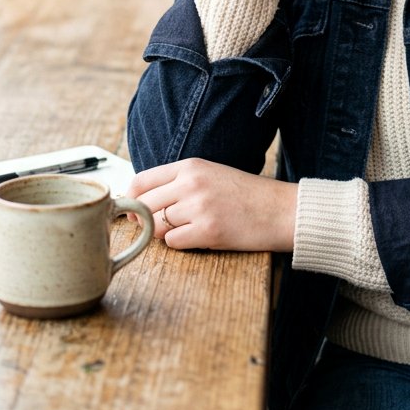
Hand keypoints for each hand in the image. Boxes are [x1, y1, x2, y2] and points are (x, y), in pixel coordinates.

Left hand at [126, 158, 296, 252]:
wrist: (278, 209)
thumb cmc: (244, 194)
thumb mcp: (210, 174)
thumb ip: (178, 182)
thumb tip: (140, 202)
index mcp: (190, 165)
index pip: (141, 180)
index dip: (131, 199)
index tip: (132, 211)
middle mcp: (191, 183)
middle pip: (143, 205)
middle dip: (141, 221)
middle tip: (153, 227)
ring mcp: (199, 206)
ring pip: (155, 226)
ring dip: (163, 233)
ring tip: (183, 229)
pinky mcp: (207, 230)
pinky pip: (173, 243)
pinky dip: (179, 244)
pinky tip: (197, 237)